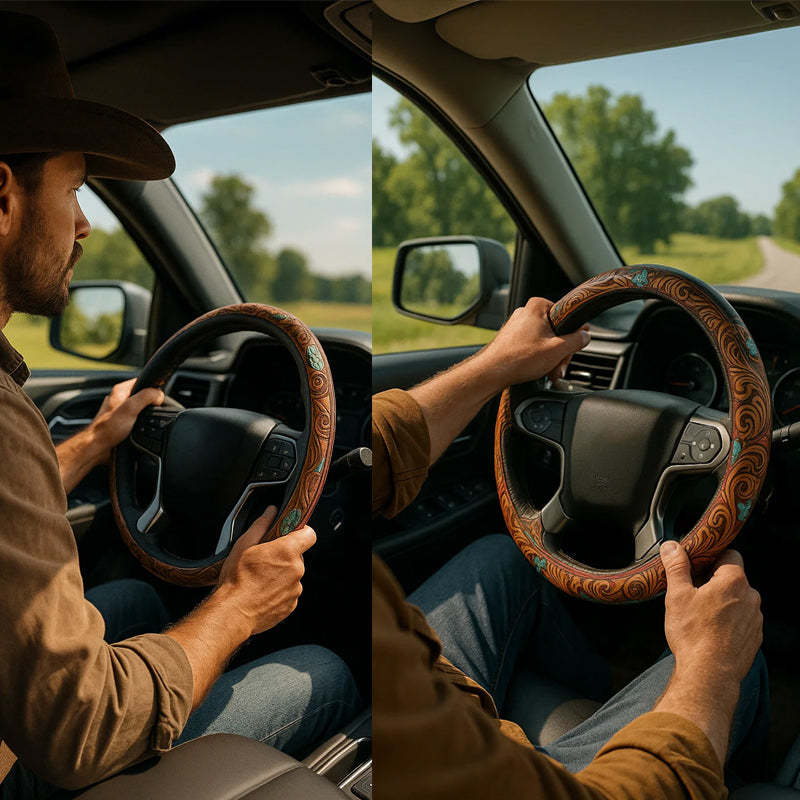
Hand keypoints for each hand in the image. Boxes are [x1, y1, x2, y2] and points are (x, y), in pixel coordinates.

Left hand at [87, 378, 164, 464]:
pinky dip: (141, 424)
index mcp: (120, 390)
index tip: (156, 401)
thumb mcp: (131, 408)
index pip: (144, 382)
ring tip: (142, 423)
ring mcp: (120, 410)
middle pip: (144, 396)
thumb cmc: (107, 429)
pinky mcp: (121, 421)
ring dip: (146, 416)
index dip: (154, 390)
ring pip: (141, 408)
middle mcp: (119, 398)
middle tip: (149, 414)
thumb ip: (146, 397)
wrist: (98, 447)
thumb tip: (159, 395)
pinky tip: (139, 429)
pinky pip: (137, 419)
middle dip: (151, 404)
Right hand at [217, 505, 315, 636]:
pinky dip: (279, 590)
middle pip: (298, 556)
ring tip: (261, 579)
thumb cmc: (237, 580)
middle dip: (285, 555)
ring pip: (293, 574)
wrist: (233, 613)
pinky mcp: (291, 604)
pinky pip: (289, 592)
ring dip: (282, 574)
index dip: (301, 532)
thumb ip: (262, 524)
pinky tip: (263, 591)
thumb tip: (271, 511)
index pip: (309, 534)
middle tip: (265, 559)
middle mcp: (297, 569)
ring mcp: (296, 589)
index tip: (291, 534)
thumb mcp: (244, 544)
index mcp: (287, 551)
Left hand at [478, 297, 589, 389]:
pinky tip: (539, 370)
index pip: (568, 316)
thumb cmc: (519, 358)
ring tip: (549, 371)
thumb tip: (585, 336)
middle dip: (560, 352)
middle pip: (556, 331)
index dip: (573, 335)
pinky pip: (533, 346)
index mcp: (538, 306)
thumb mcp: (558, 349)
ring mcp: (518, 325)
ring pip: (545, 341)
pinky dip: (538, 359)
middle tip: (559, 366)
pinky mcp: (512, 338)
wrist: (491, 372)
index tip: (573, 348)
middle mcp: (526, 312)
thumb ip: (577, 340)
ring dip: (551, 358)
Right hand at [660, 542, 761, 684]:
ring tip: (700, 615)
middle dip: (713, 581)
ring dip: (722, 602)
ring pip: (738, 600)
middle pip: (732, 578)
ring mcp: (755, 618)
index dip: (711, 557)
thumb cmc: (694, 634)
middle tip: (692, 593)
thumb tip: (672, 547)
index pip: (729, 554)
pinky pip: (741, 619)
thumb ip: (676, 567)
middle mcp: (750, 596)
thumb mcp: (677, 595)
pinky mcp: (754, 637)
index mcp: (733, 581)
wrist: (710, 674)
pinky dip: (728, 620)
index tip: (696, 566)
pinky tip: (710, 631)